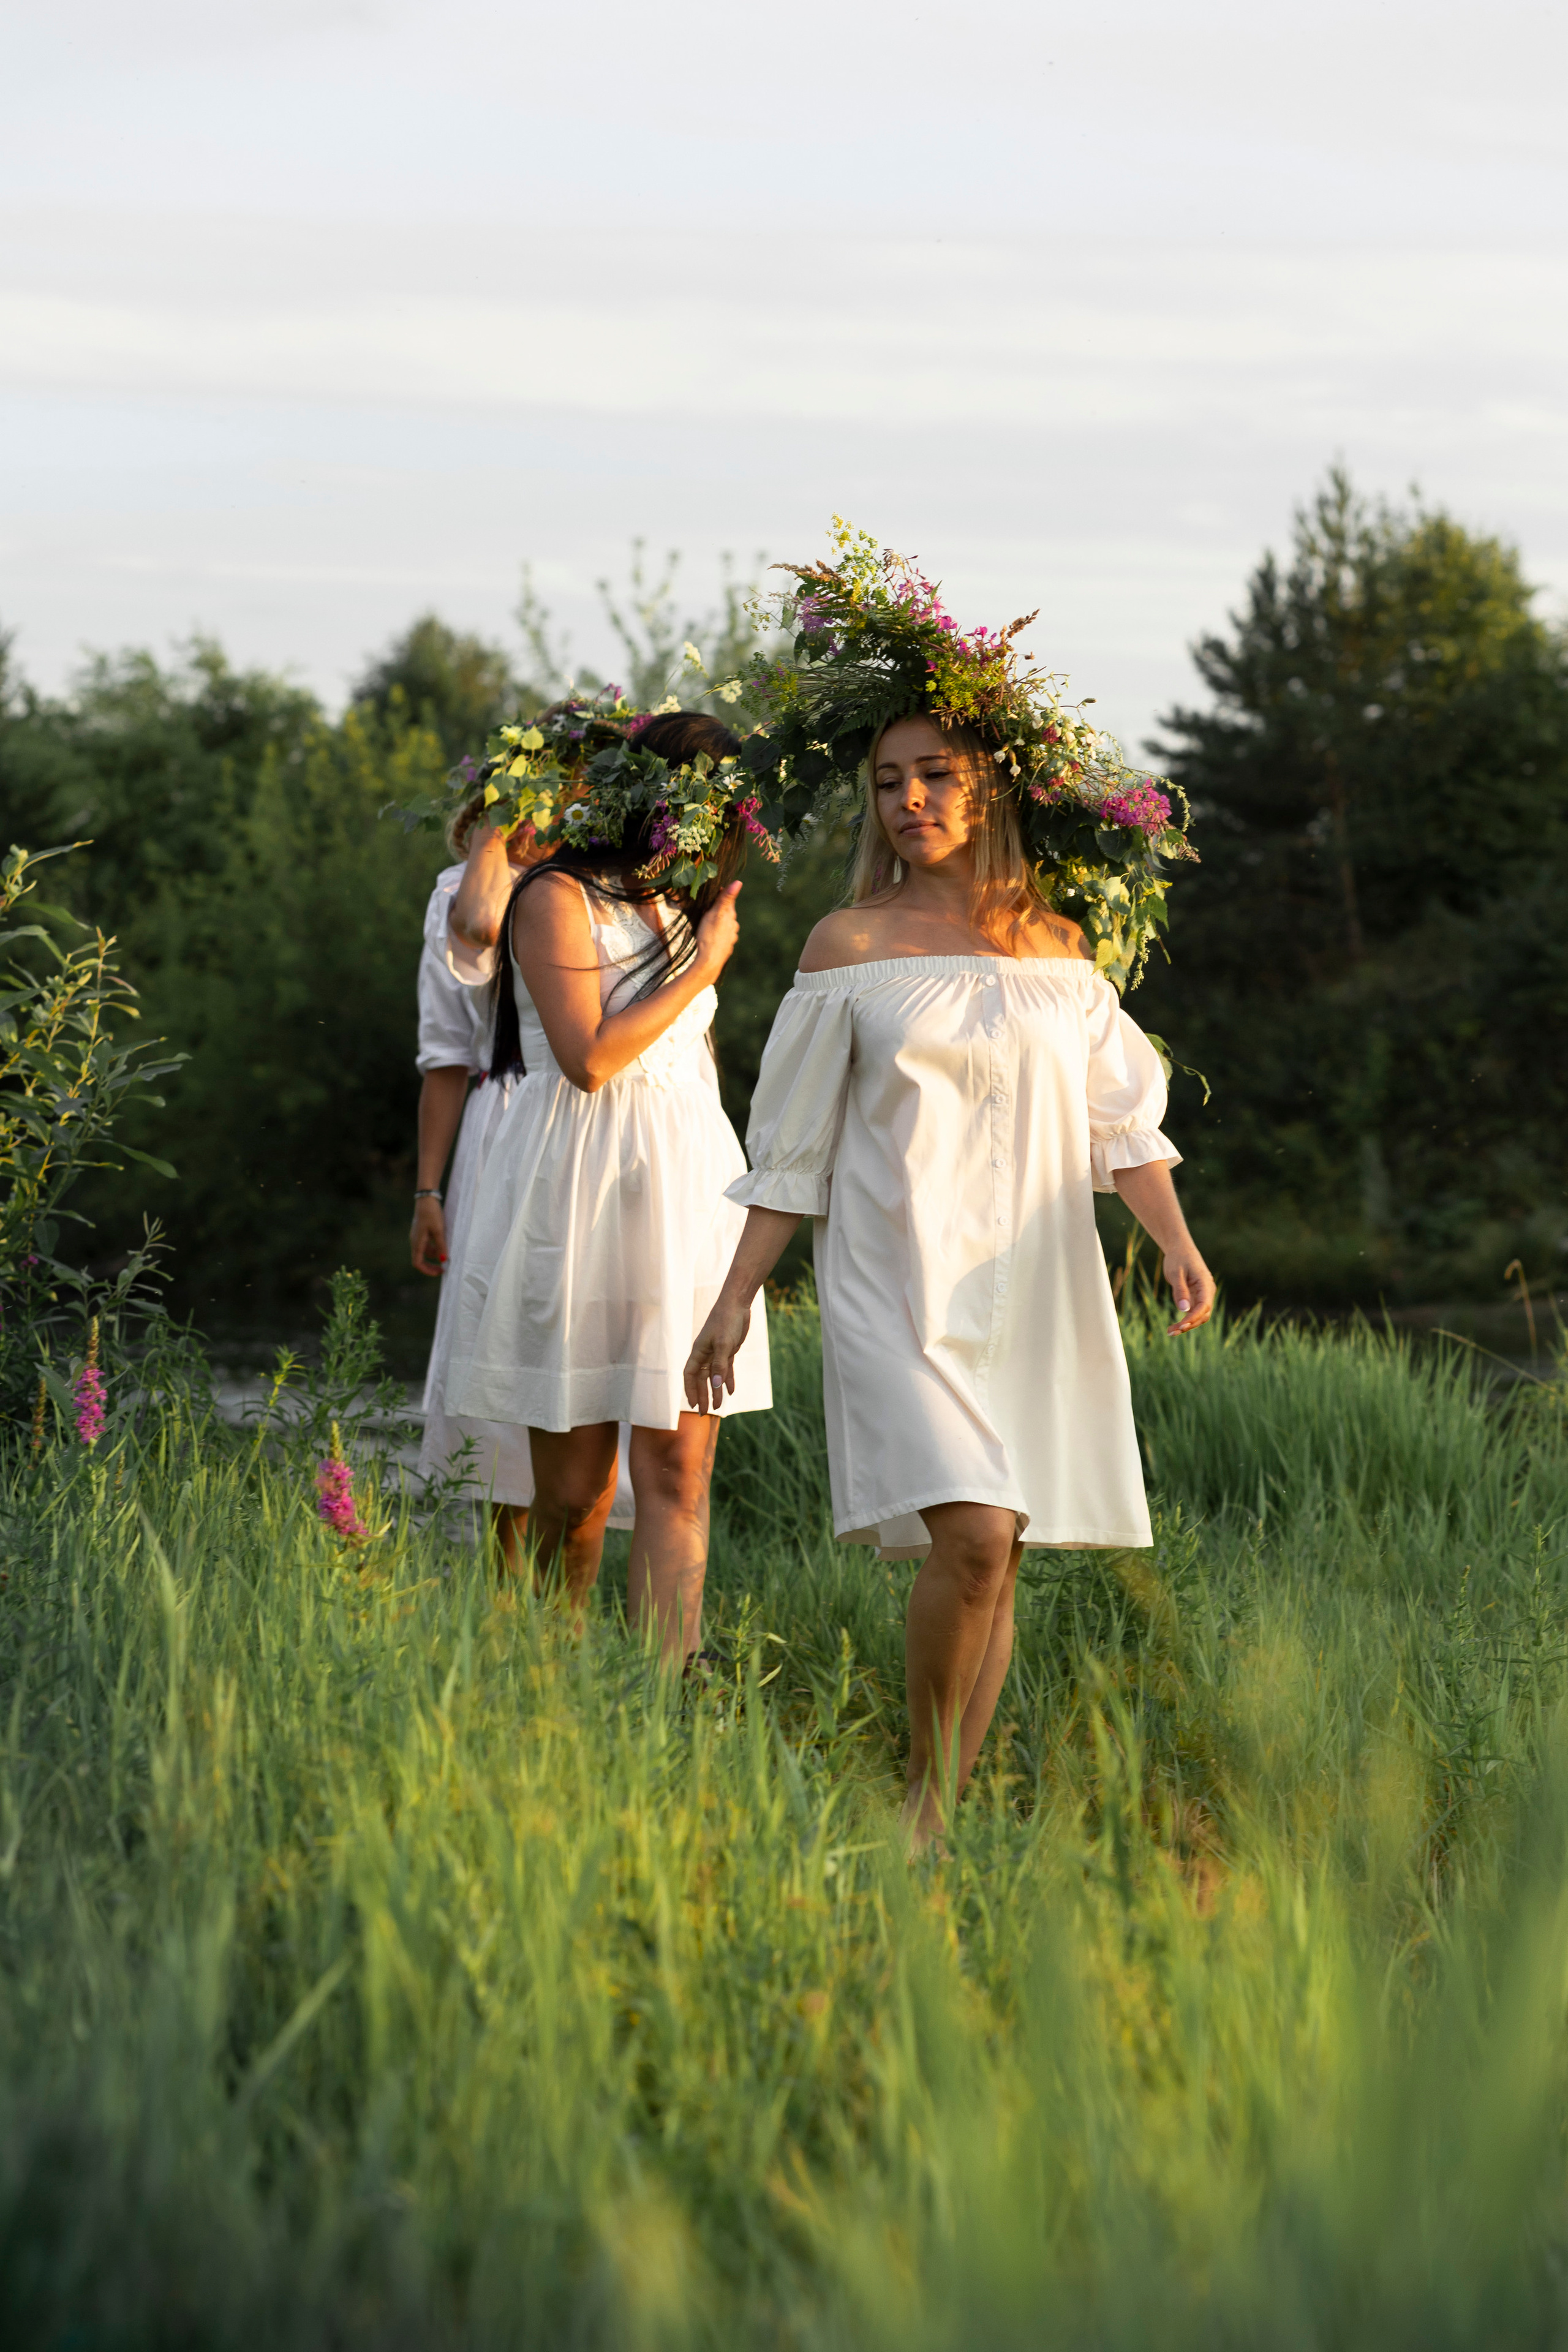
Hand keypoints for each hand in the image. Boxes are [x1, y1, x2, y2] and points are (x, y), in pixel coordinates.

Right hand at [411, 1196, 447, 1276]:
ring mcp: (417, 1236)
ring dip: (434, 1255)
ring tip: (447, 1253)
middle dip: (432, 1265)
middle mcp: (415, 1241)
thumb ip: (441, 1245)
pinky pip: (426, 1244)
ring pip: (425, 1251)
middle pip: (421, 1259)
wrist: (426, 1199)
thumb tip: (443, 1260)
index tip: (440, 1271)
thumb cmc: (432, 1214)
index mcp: (417, 1242)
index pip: (418, 1263)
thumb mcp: (439, 1230)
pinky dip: (434, 1247)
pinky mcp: (421, 1231)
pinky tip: (443, 1244)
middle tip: (444, 1268)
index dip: (428, 1270)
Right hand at [683, 1296, 751, 1412]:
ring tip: (718, 1406)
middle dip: (702, 1396)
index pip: (689, 1375)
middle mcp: (705, 1354)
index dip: (690, 1390)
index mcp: (698, 1351)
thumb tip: (716, 1386)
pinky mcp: (728, 1350)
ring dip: (715, 1391)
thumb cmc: (727, 1321)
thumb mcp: (725, 1344)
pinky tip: (730, 1391)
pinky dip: (728, 1380)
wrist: (737, 1305)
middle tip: (704, 1413)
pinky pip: (726, 1369)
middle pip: (701, 1379)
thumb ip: (720, 1365)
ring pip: (714, 1376)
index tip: (693, 1405)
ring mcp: (716, 1352)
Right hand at [691, 881, 741, 981]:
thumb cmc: (709, 935)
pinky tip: (711, 938)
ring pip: (725, 927)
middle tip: (706, 910)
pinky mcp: (726, 948)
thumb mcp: (716, 913)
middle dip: (718, 911)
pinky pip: (722, 938)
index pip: (728, 901)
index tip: (713, 893)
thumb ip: (726, 898)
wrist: (709, 960)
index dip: (721, 896)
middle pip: (727, 915)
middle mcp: (734, 927)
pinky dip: (717, 936)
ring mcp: (731, 938)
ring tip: (707, 925)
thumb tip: (738, 882)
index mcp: (731, 916)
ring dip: (718, 924)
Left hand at [1164, 1245, 1213, 1336]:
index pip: (1204, 1305)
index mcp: (1205, 1284)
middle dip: (1189, 1324)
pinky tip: (1174, 1326)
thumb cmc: (1177, 1258)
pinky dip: (1185, 1320)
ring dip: (1187, 1325)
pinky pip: (1193, 1312)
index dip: (1194, 1317)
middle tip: (1171, 1331)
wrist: (1179, 1249)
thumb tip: (1184, 1310)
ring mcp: (1202, 1295)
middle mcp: (1207, 1291)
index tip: (1181, 1325)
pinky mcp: (1195, 1297)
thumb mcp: (1176, 1273)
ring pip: (1199, 1316)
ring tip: (1170, 1331)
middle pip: (1203, 1314)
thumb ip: (1180, 1290)